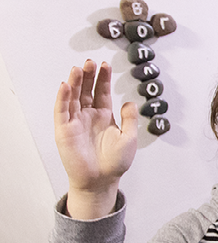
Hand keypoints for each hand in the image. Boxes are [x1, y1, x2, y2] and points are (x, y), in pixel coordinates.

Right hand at [54, 60, 137, 218]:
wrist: (101, 180)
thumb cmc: (115, 163)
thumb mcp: (129, 138)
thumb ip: (129, 120)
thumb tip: (129, 102)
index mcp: (104, 116)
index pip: (101, 92)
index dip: (102, 78)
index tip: (105, 65)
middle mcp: (88, 116)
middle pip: (86, 90)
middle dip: (88, 75)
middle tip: (90, 61)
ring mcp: (75, 122)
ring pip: (73, 97)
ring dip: (75, 82)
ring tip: (78, 68)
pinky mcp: (64, 130)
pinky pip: (62, 110)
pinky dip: (63, 98)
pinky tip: (66, 85)